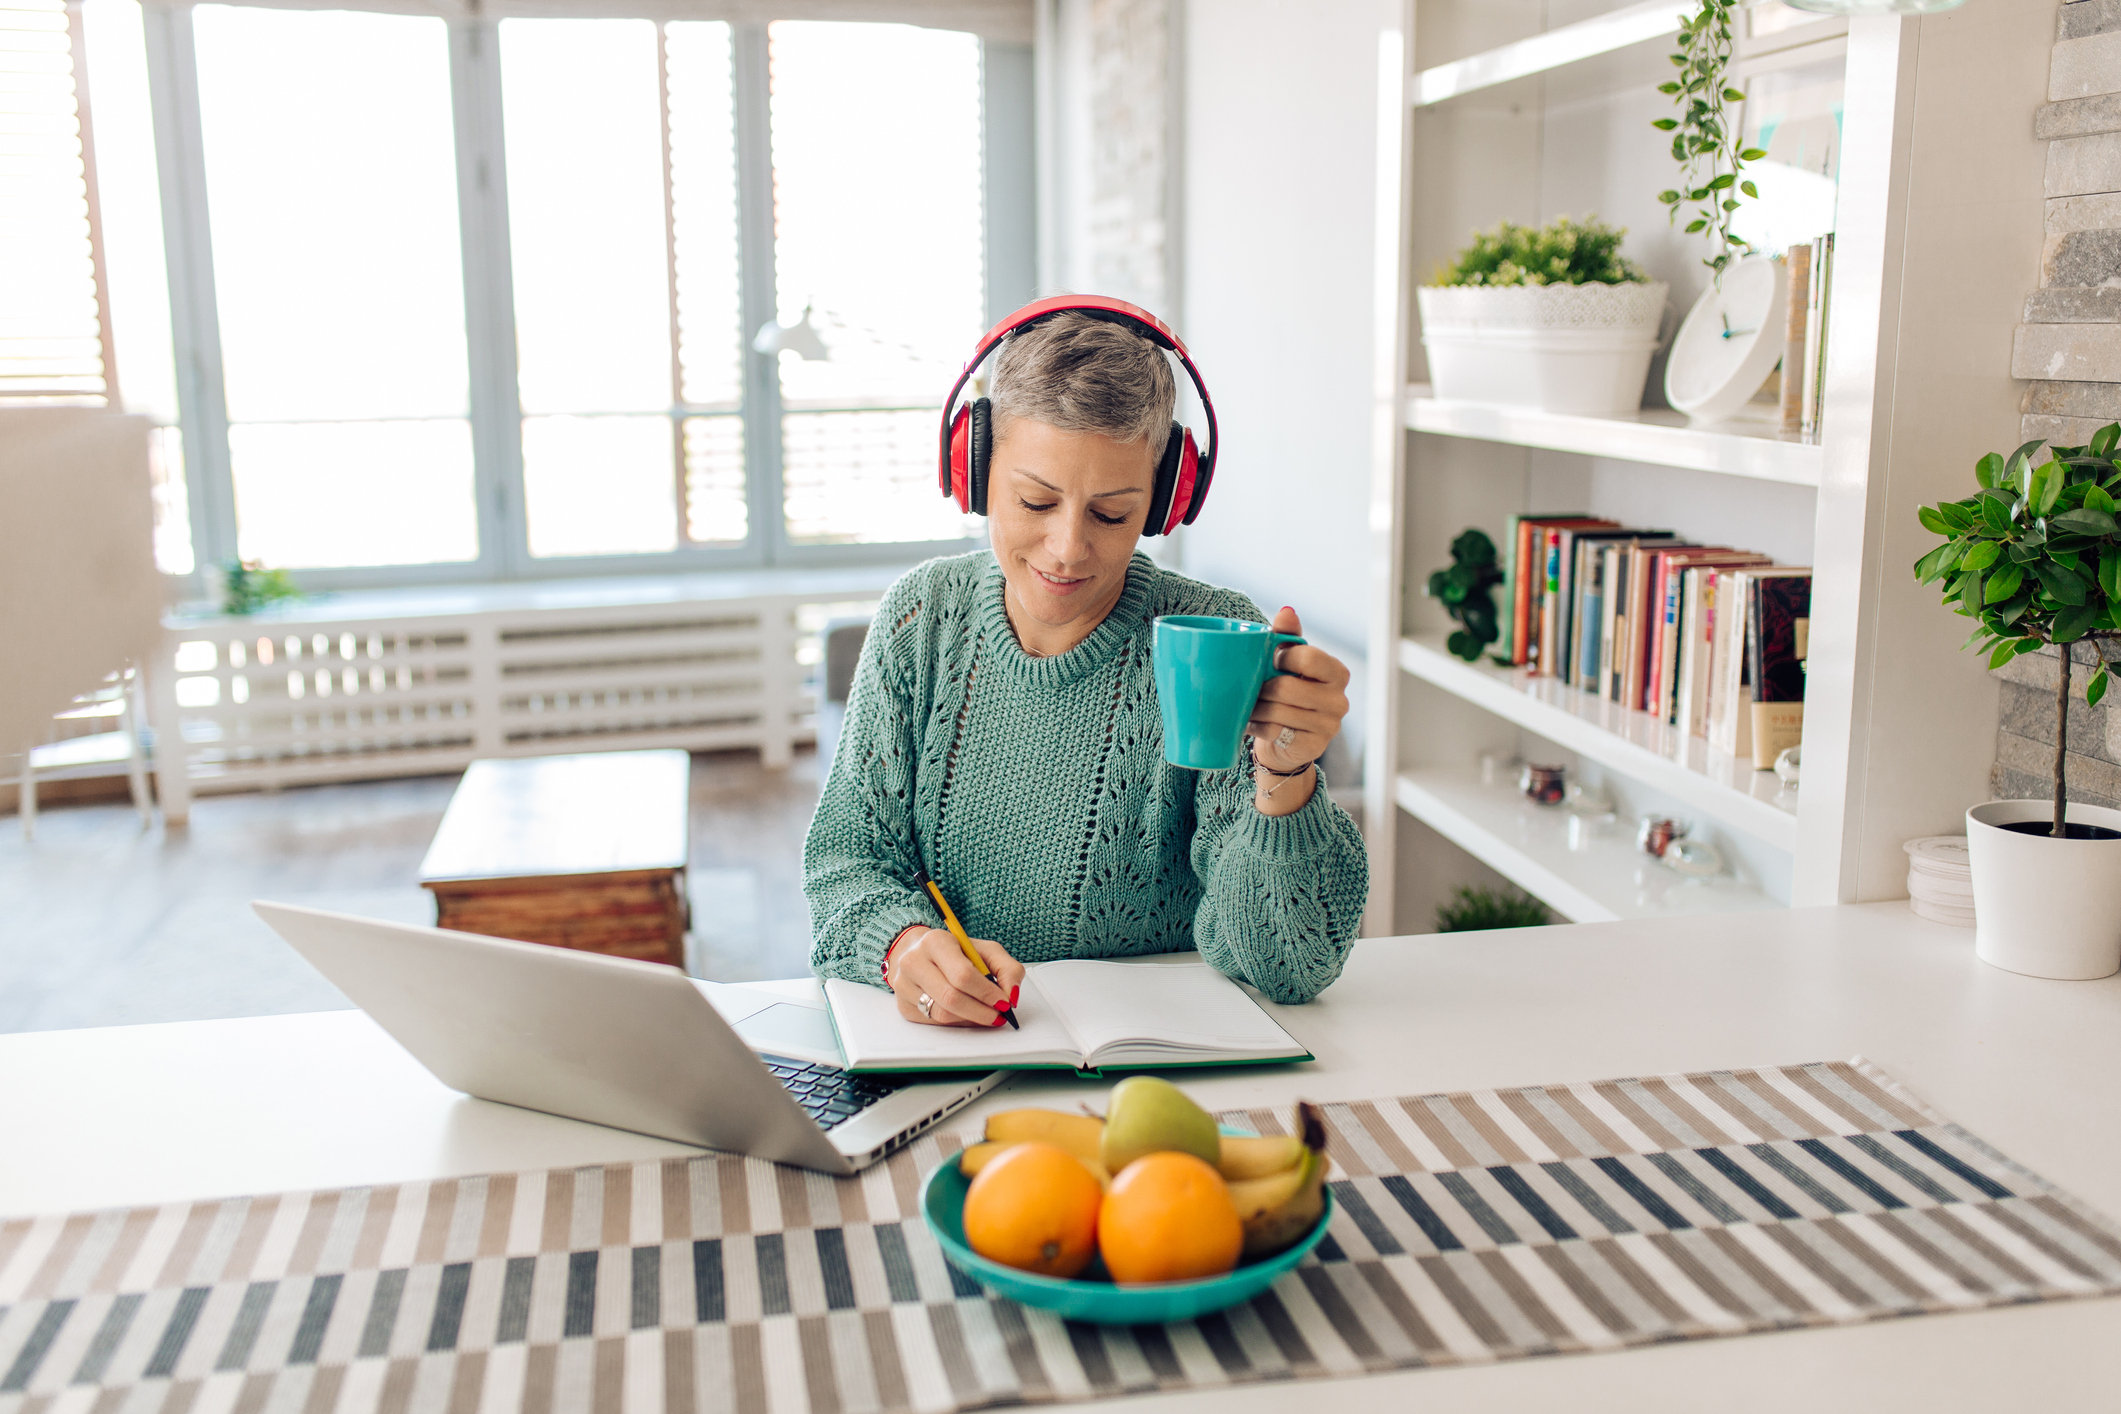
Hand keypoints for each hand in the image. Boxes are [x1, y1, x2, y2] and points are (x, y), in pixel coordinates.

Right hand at [886, 926, 1025, 1026]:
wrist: (918, 952)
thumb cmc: (954, 952)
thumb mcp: (985, 951)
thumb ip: (1007, 969)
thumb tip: (1011, 995)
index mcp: (935, 942)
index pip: (963, 975)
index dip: (987, 993)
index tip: (1004, 1002)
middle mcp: (914, 962)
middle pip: (951, 998)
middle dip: (981, 1012)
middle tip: (998, 1016)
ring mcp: (904, 985)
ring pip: (942, 1014)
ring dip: (970, 1019)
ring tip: (983, 1013)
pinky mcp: (903, 1006)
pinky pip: (934, 1023)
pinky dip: (956, 1022)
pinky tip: (964, 1014)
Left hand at [1247, 606, 1349, 814]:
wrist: (1286, 741)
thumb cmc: (1287, 692)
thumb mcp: (1289, 662)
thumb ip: (1288, 636)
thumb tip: (1286, 611)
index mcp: (1337, 673)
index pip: (1310, 658)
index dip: (1284, 658)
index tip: (1272, 662)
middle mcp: (1340, 700)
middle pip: (1287, 688)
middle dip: (1263, 689)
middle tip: (1252, 690)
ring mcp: (1329, 726)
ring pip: (1279, 712)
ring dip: (1257, 709)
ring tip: (1250, 707)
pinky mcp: (1313, 746)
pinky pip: (1276, 733)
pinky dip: (1258, 727)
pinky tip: (1254, 724)